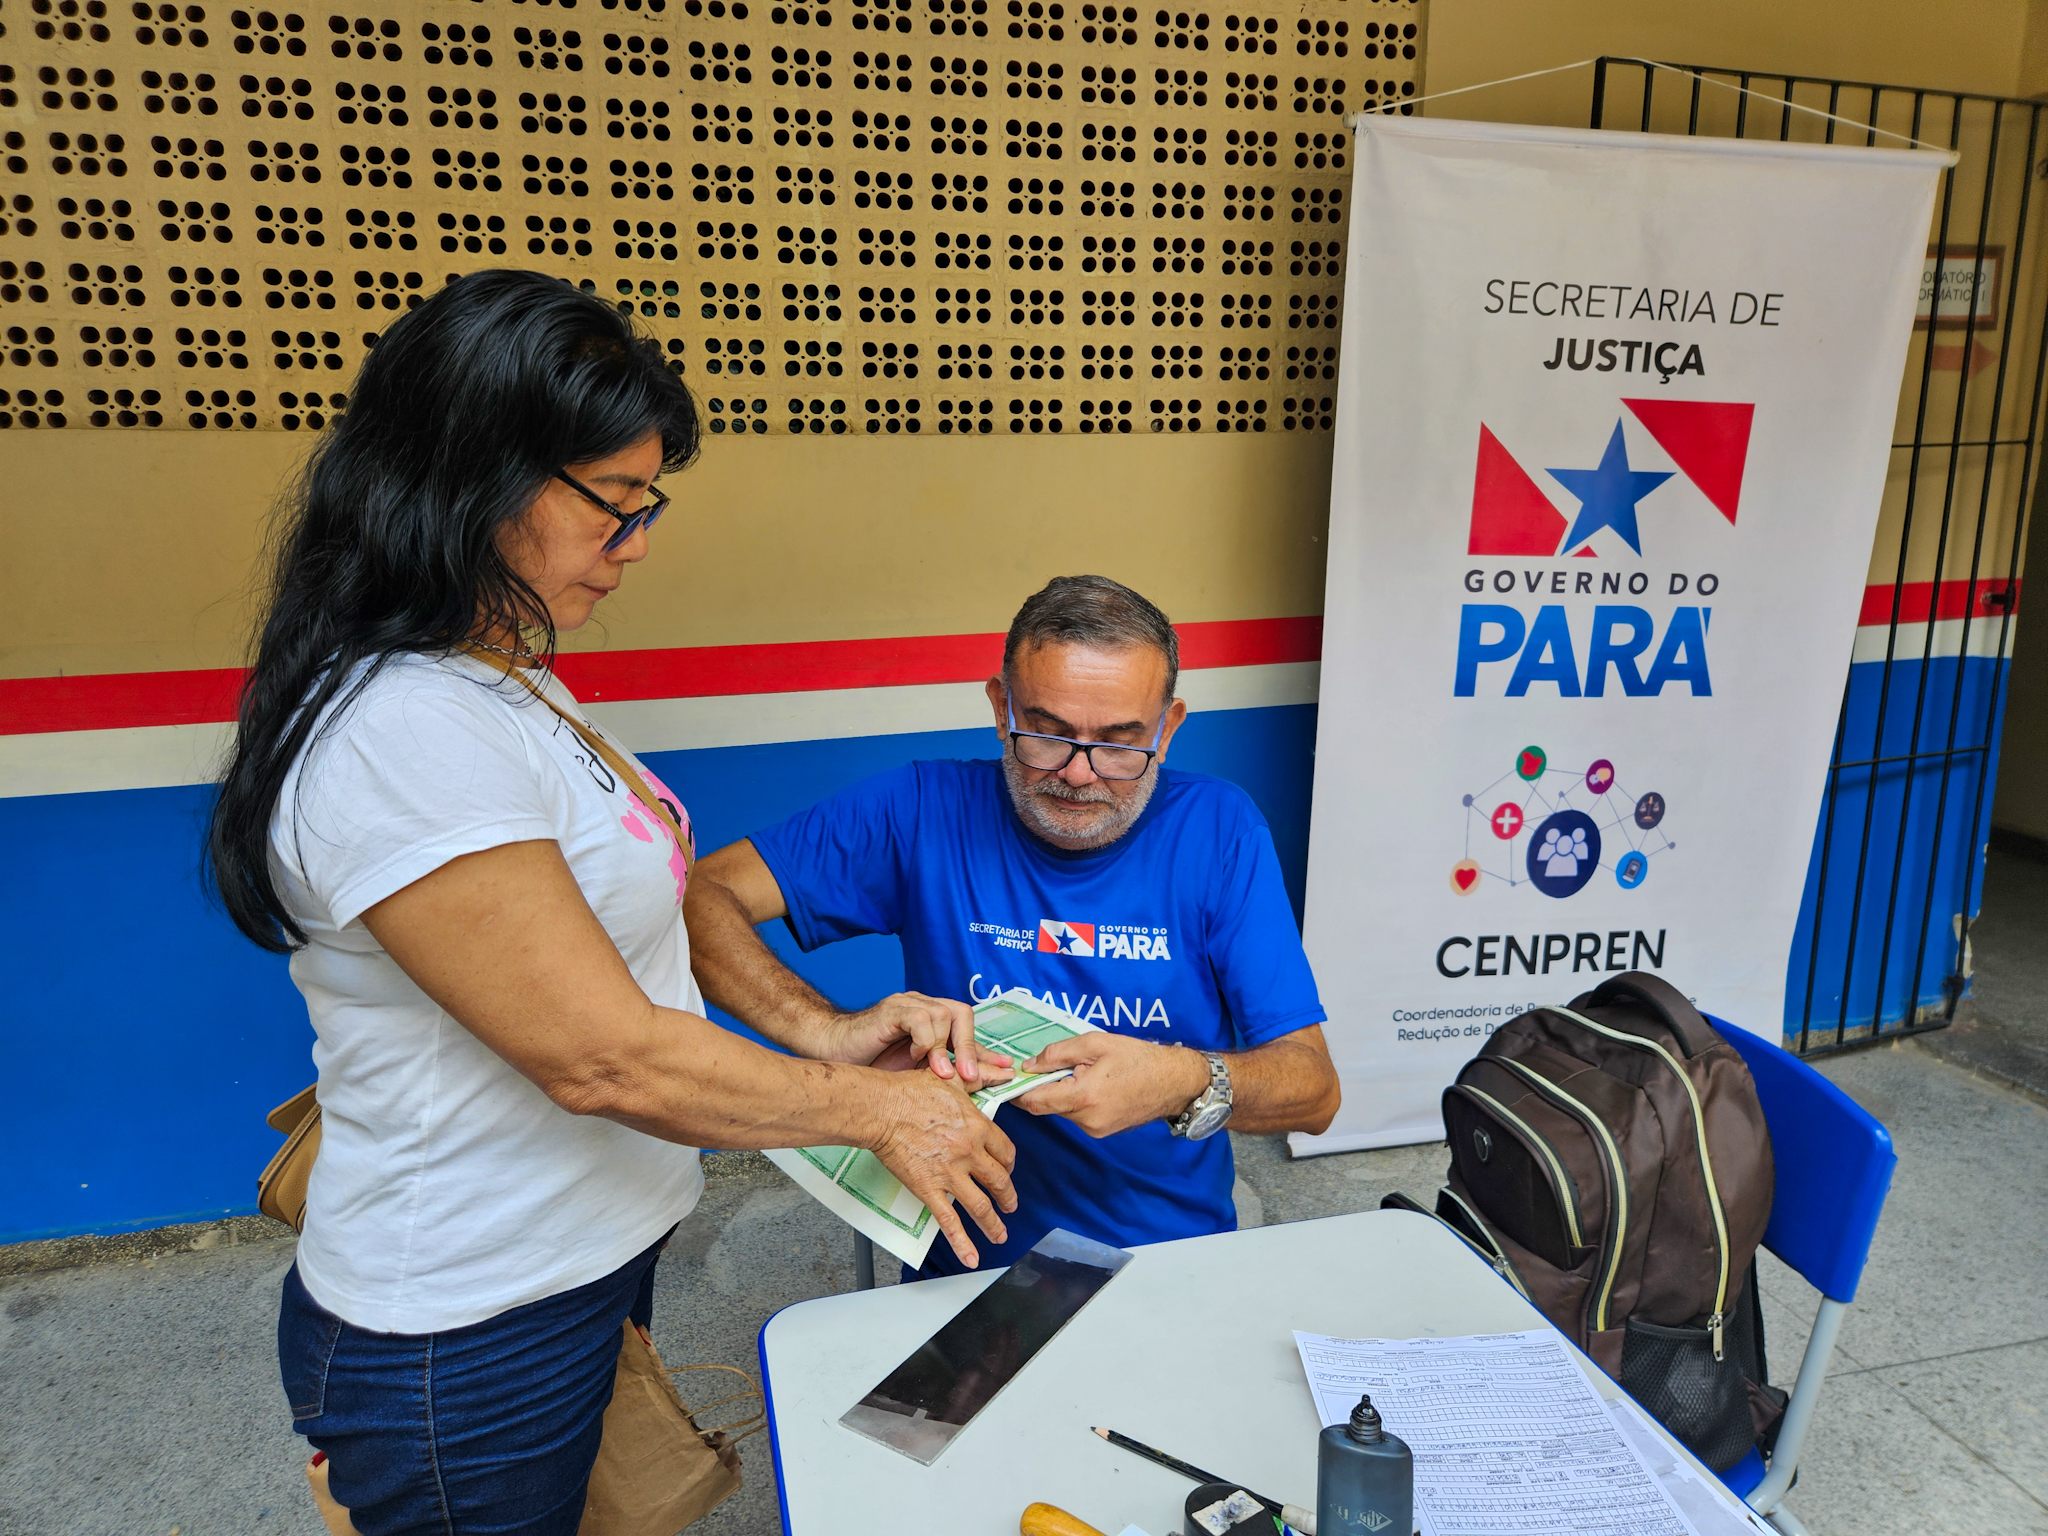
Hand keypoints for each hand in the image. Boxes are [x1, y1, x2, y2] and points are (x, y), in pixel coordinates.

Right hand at [819, 991, 1013, 1087]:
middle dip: (971, 1047)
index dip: (986, 1050)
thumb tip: (981, 1084)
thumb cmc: (872, 1066)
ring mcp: (907, 1005)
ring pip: (944, 1014)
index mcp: (932, 1021)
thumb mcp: (918, 1075)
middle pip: (962, 1014)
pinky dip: (925, 1040)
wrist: (833, 1053)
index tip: (1006, 1071)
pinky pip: (920, 1017)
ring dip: (946, 1049)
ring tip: (941, 1074)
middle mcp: (923, 1007)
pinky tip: (916, 1058)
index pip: (967, 1030)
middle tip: (971, 1077)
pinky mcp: (891, 1008)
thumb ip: (947, 1074)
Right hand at [869, 1071, 1019, 1267]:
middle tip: (1011, 1205)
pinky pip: (949, 1221)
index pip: (1005, 1152)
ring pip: (981, 1206)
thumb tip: (1002, 1071)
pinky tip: (971, 1256)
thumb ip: (979, 1077)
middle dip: (1008, 1197)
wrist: (880, 1108)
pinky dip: (962, 1243)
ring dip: (994, 1224)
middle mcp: (969, 1153)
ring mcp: (950, 1174)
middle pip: (999, 1182)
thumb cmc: (910, 1091)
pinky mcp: (928, 1189)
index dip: (1009, 1164)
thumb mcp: (951, 1079)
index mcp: (977, 1127)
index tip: (1008, 1170)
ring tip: (1000, 1234)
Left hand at [1014, 1033, 1211, 1137]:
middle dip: (1040, 1088)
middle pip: (1047, 1106)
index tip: (1006, 1080)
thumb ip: (1057, 1053)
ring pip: (1062, 1111)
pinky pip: (1077, 1115)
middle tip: (1038, 1067)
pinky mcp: (1102, 1132)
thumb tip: (1028, 1065)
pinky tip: (1089, 1083)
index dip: (1016, 1091)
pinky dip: (1075, 1100)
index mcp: (1084, 1097)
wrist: (1175, 1082)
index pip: (1035, 1102)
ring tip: (1075, 1071)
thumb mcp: (1095, 1043)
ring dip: (1059, 1093)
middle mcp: (1087, 1120)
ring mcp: (1095, 1130)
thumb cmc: (1138, 1057)